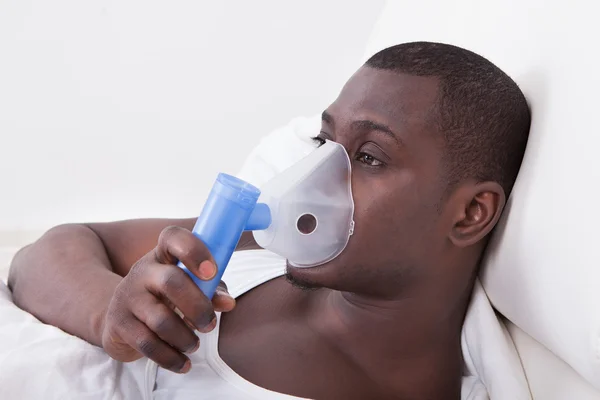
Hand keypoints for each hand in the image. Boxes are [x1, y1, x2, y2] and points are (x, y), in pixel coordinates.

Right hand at [100, 226, 235, 372]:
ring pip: (161, 319)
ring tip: (194, 345)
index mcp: (163, 255)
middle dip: (198, 307)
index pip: (173, 238)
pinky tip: (183, 363)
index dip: (194, 251)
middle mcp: (143, 271)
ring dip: (186, 338)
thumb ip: (211, 290)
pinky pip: (148, 344)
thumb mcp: (189, 287)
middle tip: (209, 325)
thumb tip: (229, 303)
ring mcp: (127, 297)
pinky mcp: (118, 324)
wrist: (121, 319)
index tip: (211, 272)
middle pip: (171, 282)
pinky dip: (171, 358)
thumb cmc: (167, 298)